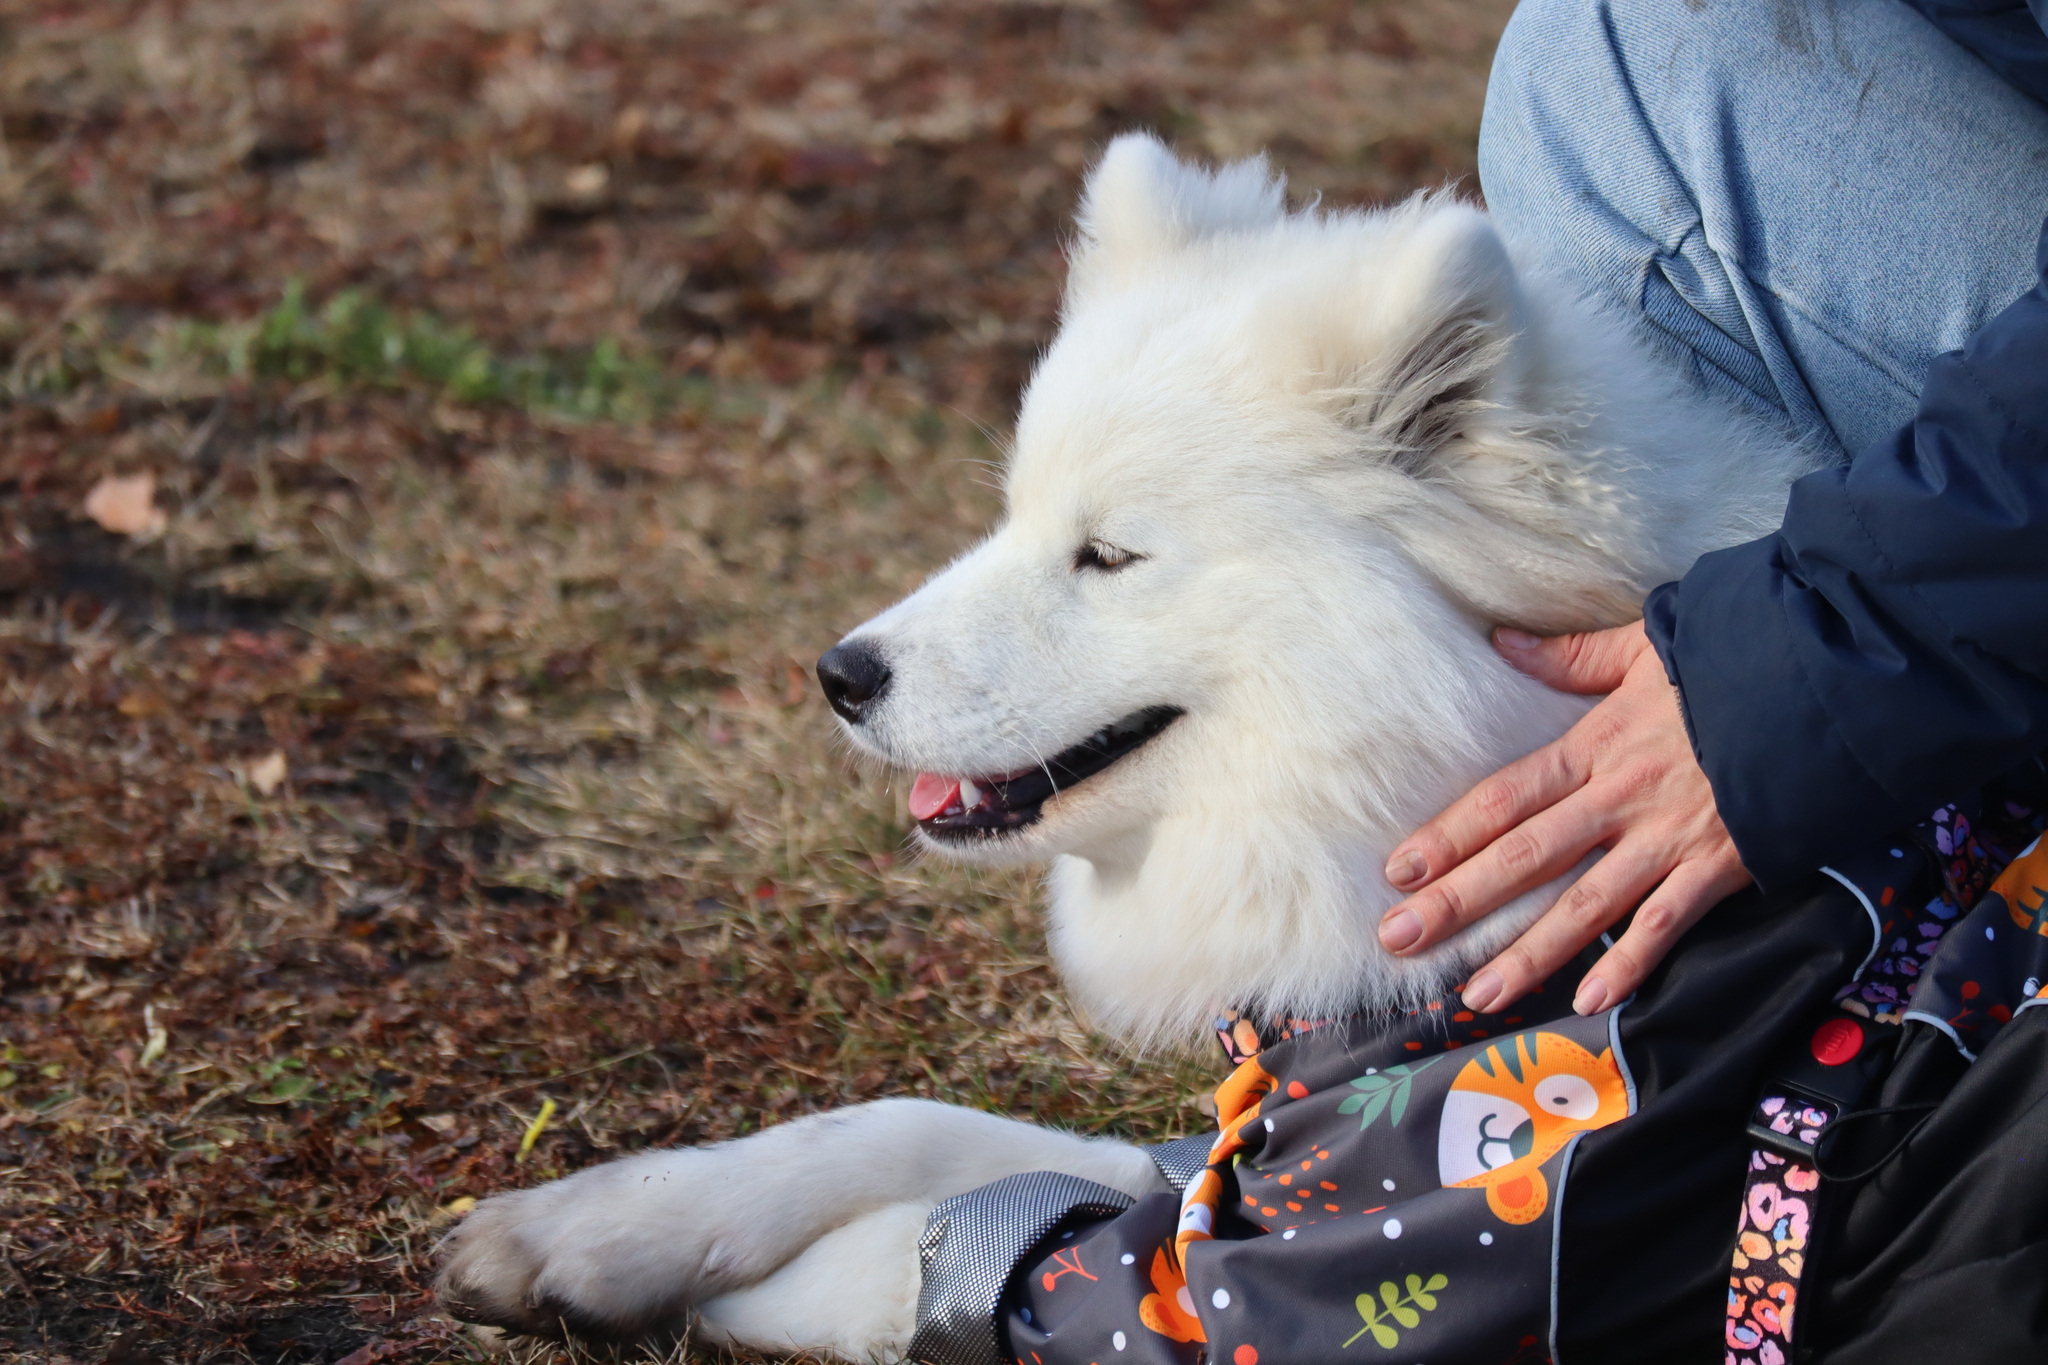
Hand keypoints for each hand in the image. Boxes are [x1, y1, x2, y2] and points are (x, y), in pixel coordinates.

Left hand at [1376, 621, 1750, 1015]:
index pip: (1504, 797)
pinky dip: (1628, 963)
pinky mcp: (1719, 866)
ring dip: (1527, 953)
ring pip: (1584, 905)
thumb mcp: (1642, 646)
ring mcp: (1668, 837)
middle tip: (1400, 940)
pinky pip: (1666, 924)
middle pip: (1525, 857)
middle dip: (1459, 902)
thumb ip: (1568, 656)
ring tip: (1476, 994)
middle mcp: (1620, 797)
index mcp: (1595, 746)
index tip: (1398, 871)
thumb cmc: (1731, 662)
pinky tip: (1588, 1001)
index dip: (1449, 836)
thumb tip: (1500, 640)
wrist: (1827, 684)